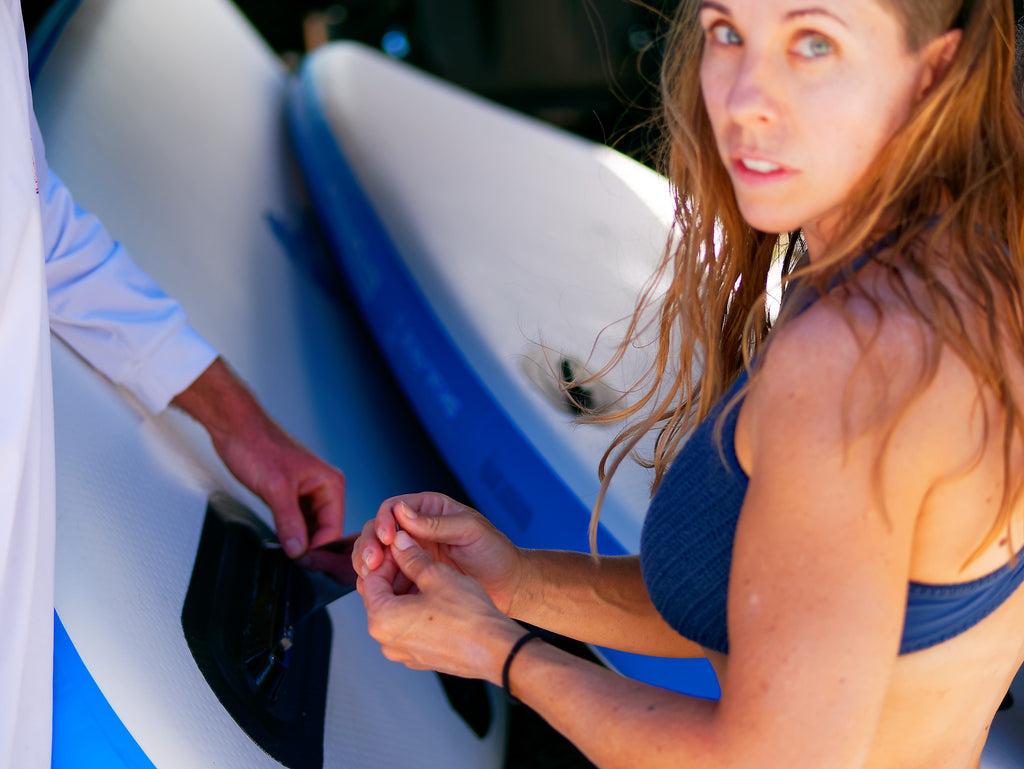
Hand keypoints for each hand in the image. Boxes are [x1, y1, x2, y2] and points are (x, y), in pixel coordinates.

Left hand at [173, 358, 345, 557]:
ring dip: (297, 539)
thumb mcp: (276, 488)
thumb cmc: (258, 446)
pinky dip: (288, 530)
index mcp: (330, 483)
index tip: (300, 564)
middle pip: (323, 530)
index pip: (333, 528)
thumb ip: (289, 522)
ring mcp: (306, 492)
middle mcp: (323, 488)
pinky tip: (279, 540)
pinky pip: (295, 520)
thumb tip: (299, 552)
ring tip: (284, 552)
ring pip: (308, 527)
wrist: (235, 427)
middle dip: (308, 546)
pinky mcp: (290, 494)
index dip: (318, 549)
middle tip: (291, 562)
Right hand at [354, 492, 523, 613]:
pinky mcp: (412, 578)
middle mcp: (416, 530)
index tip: (386, 538)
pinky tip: (380, 594)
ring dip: (369, 566)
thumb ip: (436, 523)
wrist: (507, 585)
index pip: (394, 508)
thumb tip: (402, 512)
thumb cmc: (494, 552)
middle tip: (371, 563)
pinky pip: (388, 579)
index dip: (384, 521)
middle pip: (378, 531)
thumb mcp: (469, 531)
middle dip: (369, 545)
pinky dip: (379, 586)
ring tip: (371, 580)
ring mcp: (412, 555)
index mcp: (429, 510)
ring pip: (378, 556)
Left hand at [362, 529, 521, 682]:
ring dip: (409, 590)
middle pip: (382, 597)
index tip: (400, 546)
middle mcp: (386, 641)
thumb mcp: (436, 575)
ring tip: (431, 573)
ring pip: (398, 613)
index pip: (370, 579)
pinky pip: (411, 628)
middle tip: (415, 555)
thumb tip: (400, 544)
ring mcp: (404, 652)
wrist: (496, 649)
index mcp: (382, 620)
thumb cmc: (467, 617)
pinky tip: (439, 596)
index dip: (386, 557)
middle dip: (397, 574)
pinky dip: (419, 610)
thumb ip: (411, 557)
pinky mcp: (421, 657)